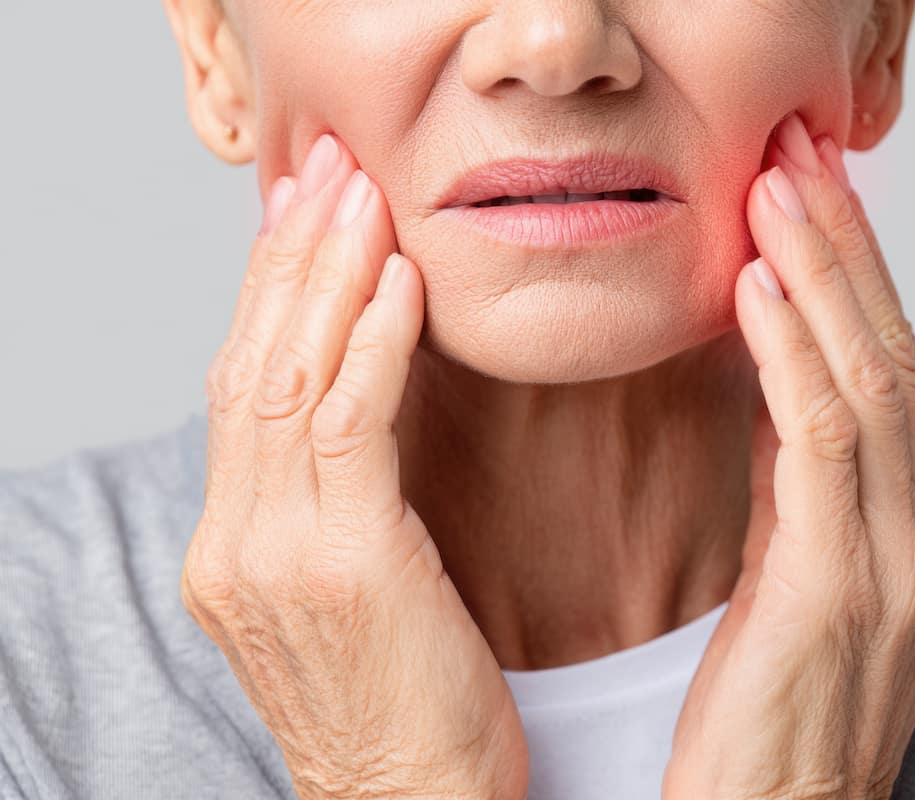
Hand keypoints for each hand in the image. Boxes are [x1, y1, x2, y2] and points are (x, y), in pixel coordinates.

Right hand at [181, 134, 527, 799]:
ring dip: (326, 275)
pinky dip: (370, 341)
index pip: (238, 387)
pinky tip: (399, 280)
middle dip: (288, 258)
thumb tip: (362, 400)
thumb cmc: (402, 704)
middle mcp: (234, 542)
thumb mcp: (350, 590)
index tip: (303, 215)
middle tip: (326, 171)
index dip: (268, 292)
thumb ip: (333, 498)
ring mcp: (275, 553)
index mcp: (232, 547)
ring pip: (285, 378)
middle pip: (249, 364)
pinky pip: (348, 422)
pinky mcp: (344, 562)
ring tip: (360, 196)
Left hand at [663, 114, 914, 799]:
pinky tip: (749, 288)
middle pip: (896, 356)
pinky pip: (818, 439)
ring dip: (815, 275)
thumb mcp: (796, 578)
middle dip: (845, 249)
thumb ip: (800, 484)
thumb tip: (773, 380)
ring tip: (773, 190)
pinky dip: (788, 352)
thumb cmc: (775, 713)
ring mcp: (899, 562)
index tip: (811, 199)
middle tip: (798, 155)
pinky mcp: (838, 585)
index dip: (857, 279)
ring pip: (867, 380)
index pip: (900, 376)